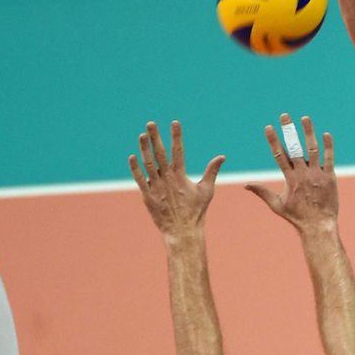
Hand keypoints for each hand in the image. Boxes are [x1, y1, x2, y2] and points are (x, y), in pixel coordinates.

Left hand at [129, 121, 224, 237]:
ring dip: (144, 148)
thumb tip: (222, 157)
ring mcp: (156, 187)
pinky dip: (135, 168)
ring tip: (142, 135)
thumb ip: (212, 171)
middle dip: (155, 137)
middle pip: (160, 153)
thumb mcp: (207, 190)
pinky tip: (132, 156)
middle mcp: (167, 179)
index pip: (178, 151)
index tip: (175, 123)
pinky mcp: (147, 196)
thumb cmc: (196, 212)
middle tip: (151, 123)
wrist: (182, 231)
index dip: (176, 136)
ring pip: (148, 164)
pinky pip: (139, 179)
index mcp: (181, 176)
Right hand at [246, 115, 337, 230]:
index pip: (279, 155)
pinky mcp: (330, 177)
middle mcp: (303, 174)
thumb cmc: (296, 216)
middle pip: (294, 148)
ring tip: (305, 118)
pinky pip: (329, 159)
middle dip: (289, 131)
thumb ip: (262, 192)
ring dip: (309, 132)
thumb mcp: (276, 205)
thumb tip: (245, 185)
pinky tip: (326, 134)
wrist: (318, 225)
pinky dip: (328, 146)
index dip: (273, 140)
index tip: (268, 127)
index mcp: (290, 179)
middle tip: (284, 116)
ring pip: (313, 149)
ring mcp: (317, 174)